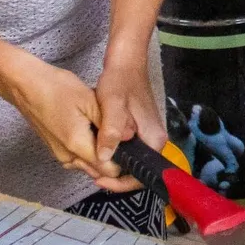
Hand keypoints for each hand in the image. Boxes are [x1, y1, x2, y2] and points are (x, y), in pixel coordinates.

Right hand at [0, 51, 116, 185]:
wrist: (25, 85)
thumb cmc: (55, 88)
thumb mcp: (90, 100)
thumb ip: (109, 124)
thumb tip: (127, 139)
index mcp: (77, 145)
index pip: (108, 170)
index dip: (123, 162)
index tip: (131, 147)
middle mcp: (67, 157)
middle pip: (98, 170)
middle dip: (111, 157)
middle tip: (118, 135)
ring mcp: (59, 155)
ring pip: (88, 165)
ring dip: (99, 153)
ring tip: (102, 128)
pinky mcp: (55, 149)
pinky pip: (77, 158)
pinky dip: (87, 149)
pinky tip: (89, 129)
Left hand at [90, 55, 166, 192]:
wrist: (127, 60)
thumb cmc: (121, 80)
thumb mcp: (112, 104)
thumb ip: (111, 131)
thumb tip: (105, 159)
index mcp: (153, 139)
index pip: (143, 175)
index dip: (121, 184)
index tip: (99, 180)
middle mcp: (155, 140)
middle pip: (137, 170)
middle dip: (113, 176)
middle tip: (89, 171)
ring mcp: (148, 134)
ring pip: (131, 160)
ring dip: (111, 164)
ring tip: (89, 161)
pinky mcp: (140, 129)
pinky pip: (128, 149)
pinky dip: (112, 152)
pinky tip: (96, 148)